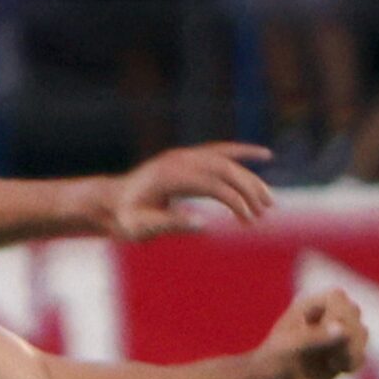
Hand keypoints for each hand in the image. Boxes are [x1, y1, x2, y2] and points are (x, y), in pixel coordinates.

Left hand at [86, 143, 275, 240]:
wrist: (109, 201)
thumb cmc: (125, 218)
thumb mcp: (141, 227)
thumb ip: (170, 224)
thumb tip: (204, 224)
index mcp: (170, 176)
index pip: (214, 184)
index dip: (235, 201)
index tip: (248, 220)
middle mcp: (180, 160)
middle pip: (226, 169)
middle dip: (249, 190)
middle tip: (265, 212)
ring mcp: (184, 155)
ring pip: (227, 161)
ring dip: (251, 178)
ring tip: (269, 201)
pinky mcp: (187, 156)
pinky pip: (220, 151)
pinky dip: (243, 152)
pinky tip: (265, 156)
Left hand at [255, 288, 368, 378]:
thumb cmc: (270, 361)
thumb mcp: (289, 347)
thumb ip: (315, 337)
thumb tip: (342, 329)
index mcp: (309, 305)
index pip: (338, 298)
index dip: (335, 315)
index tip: (317, 334)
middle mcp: (326, 316)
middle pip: (354, 314)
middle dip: (345, 333)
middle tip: (329, 353)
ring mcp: (336, 336)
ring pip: (362, 333)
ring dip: (351, 349)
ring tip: (332, 362)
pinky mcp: (341, 355)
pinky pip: (360, 354)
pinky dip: (353, 362)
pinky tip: (338, 368)